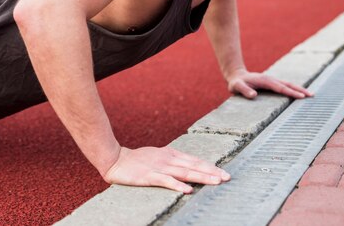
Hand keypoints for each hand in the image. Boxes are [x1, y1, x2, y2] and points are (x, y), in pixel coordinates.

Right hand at [102, 146, 230, 192]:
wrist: (115, 159)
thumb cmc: (137, 160)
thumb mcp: (158, 156)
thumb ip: (172, 161)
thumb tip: (188, 166)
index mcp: (170, 154)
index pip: (194, 160)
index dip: (209, 166)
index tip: (223, 172)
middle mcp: (167, 159)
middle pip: (193, 165)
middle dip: (211, 171)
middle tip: (227, 177)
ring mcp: (159, 167)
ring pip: (184, 172)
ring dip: (201, 177)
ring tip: (215, 182)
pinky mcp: (149, 176)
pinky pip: (165, 181)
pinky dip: (177, 185)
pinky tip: (187, 189)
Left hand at [227, 69, 313, 98]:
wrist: (237, 76)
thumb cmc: (236, 83)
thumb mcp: (237, 86)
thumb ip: (244, 90)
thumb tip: (253, 95)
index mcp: (265, 80)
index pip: (280, 88)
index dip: (291, 92)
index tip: (301, 96)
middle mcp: (271, 79)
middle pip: (288, 84)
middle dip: (300, 89)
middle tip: (312, 95)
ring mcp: (272, 81)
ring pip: (288, 84)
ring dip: (299, 89)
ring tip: (311, 95)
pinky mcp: (272, 84)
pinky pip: (285, 86)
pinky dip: (294, 89)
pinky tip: (300, 94)